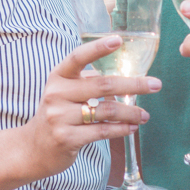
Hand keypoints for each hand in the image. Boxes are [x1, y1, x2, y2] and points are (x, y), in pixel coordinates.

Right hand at [21, 35, 160, 178]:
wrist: (33, 148)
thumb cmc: (57, 114)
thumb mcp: (64, 92)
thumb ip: (87, 82)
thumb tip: (123, 80)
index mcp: (58, 76)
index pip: (78, 57)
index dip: (98, 48)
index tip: (119, 40)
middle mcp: (57, 93)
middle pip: (102, 85)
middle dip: (133, 85)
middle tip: (155, 85)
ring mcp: (60, 116)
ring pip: (106, 111)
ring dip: (130, 112)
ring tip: (144, 115)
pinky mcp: (66, 138)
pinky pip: (101, 131)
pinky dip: (121, 129)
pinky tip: (132, 128)